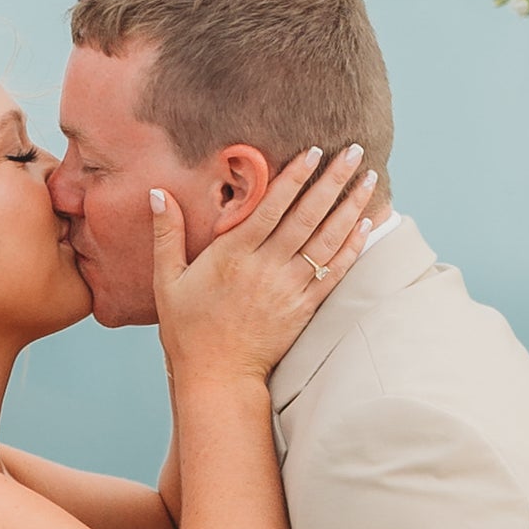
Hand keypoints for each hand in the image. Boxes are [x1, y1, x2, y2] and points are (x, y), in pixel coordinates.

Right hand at [156, 145, 382, 384]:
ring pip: (327, 240)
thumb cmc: (188, 329)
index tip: (315, 151)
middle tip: (355, 152)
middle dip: (334, 180)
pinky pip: (334, 273)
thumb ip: (167, 234)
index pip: (271, 206)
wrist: (217, 377)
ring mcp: (289, 289)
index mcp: (233, 255)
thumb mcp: (167, 281)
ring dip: (351, 207)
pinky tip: (367, 224)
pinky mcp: (304, 309)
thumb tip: (158, 193)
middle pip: (308, 216)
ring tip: (370, 179)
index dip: (295, 177)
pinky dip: (352, 247)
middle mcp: (266, 268)